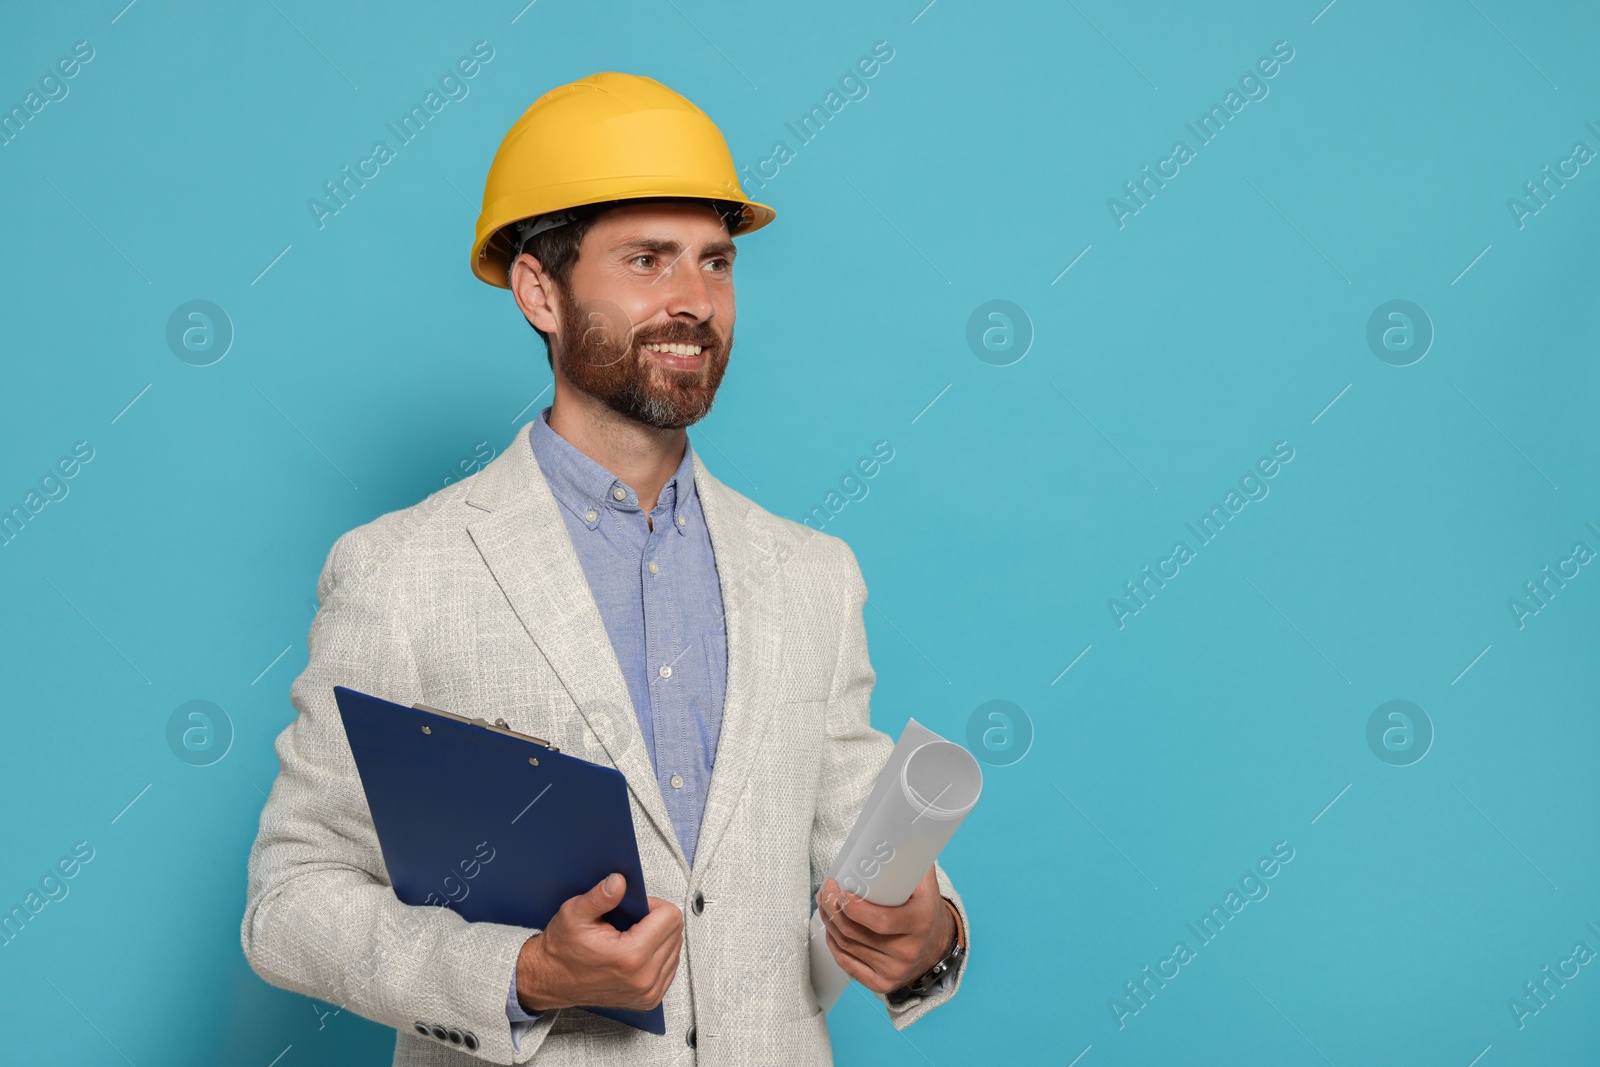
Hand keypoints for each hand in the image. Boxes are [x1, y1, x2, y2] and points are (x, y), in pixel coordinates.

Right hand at [516, 873, 682, 1011]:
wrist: (551, 980)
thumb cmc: (562, 949)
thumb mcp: (574, 914)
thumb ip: (600, 896)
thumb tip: (620, 882)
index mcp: (631, 956)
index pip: (671, 917)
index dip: (653, 905)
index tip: (635, 909)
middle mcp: (644, 978)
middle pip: (676, 932)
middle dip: (656, 920)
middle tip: (630, 922)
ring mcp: (649, 992)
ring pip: (676, 949)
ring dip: (658, 938)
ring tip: (631, 937)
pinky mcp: (650, 999)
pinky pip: (670, 966)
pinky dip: (658, 954)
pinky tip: (636, 951)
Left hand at [816, 866, 956, 995]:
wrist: (937, 946)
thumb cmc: (924, 908)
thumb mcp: (926, 884)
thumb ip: (912, 860)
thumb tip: (895, 832)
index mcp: (920, 923)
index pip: (880, 921)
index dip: (854, 907)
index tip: (839, 888)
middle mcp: (907, 951)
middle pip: (856, 933)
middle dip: (833, 909)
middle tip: (826, 889)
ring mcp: (894, 971)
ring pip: (847, 946)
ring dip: (829, 923)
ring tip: (825, 903)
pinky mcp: (881, 984)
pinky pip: (847, 964)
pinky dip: (833, 945)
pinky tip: (830, 928)